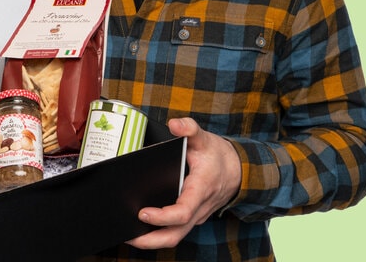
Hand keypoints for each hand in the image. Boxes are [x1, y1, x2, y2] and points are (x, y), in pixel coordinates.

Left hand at [127, 117, 241, 249]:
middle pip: (175, 235)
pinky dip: (158, 233)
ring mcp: (195, 215)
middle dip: (151, 241)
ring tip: (128, 236)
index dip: (162, 217)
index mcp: (200, 189)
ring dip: (152, 240)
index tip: (143, 213)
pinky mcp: (192, 217)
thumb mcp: (204, 138)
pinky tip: (141, 228)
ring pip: (175, 236)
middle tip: (128, 236)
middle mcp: (198, 208)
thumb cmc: (218, 156)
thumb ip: (189, 129)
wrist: (237, 170)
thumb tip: (175, 124)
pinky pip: (176, 231)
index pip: (182, 211)